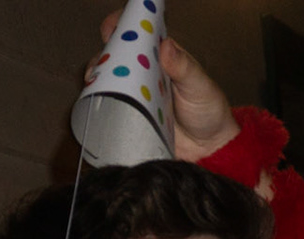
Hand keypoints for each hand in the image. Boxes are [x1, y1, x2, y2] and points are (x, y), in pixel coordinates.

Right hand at [94, 12, 239, 160]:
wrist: (206, 148)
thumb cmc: (207, 111)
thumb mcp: (199, 86)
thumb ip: (183, 67)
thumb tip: (166, 46)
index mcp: (161, 57)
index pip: (139, 33)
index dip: (124, 26)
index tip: (113, 27)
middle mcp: (144, 73)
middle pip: (116, 55)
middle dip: (103, 54)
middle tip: (102, 63)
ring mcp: (135, 95)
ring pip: (108, 80)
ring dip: (98, 80)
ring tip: (96, 85)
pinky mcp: (130, 117)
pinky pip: (110, 108)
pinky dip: (101, 105)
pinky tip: (98, 105)